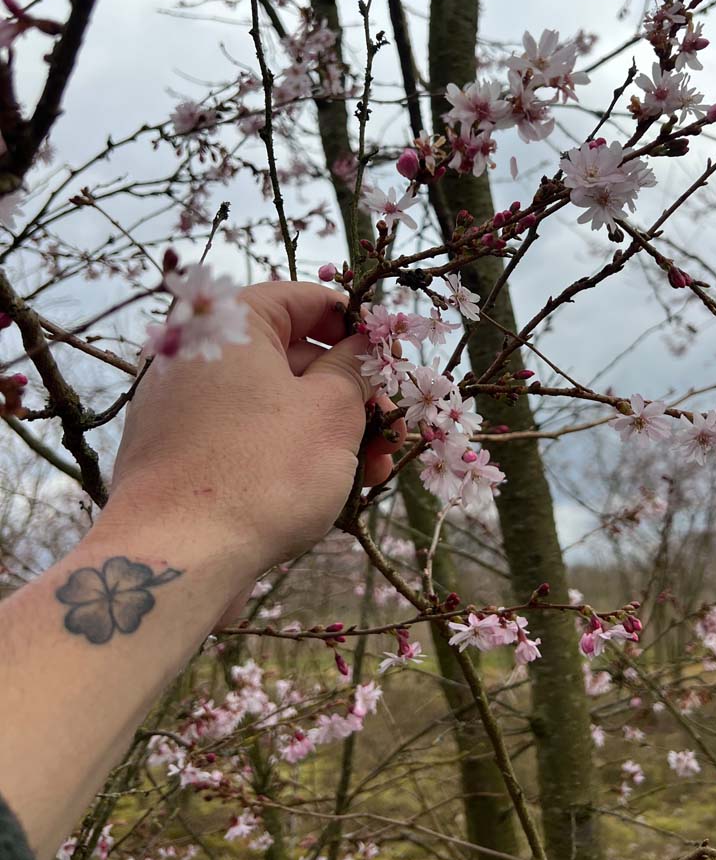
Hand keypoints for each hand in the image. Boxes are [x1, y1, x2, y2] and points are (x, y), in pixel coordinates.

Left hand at [107, 281, 403, 581]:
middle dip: (353, 393)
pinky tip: (337, 489)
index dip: (357, 326)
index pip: (304, 300)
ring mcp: (185, 408)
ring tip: (377, 471)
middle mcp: (199, 355)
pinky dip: (292, 453)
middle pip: (294, 357)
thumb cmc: (262, 472)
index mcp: (230, 324)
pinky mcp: (182, 455)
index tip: (391, 357)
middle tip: (394, 426)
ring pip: (276, 404)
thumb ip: (355, 369)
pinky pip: (249, 438)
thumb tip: (363, 348)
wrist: (176, 559)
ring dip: (332, 430)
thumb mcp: (332, 411)